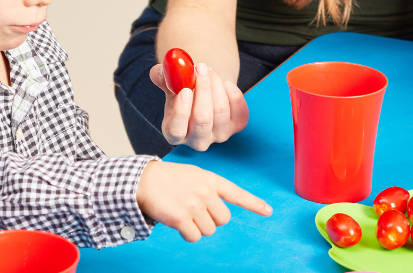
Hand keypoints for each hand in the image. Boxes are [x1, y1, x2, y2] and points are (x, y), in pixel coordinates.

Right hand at [136, 161, 271, 241]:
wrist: (143, 179)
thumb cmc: (168, 179)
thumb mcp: (194, 176)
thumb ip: (209, 189)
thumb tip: (218, 211)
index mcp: (211, 180)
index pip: (237, 194)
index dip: (254, 204)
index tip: (268, 211)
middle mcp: (206, 192)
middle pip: (224, 220)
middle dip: (212, 220)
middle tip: (196, 213)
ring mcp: (194, 205)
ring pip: (209, 230)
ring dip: (198, 228)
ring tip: (184, 214)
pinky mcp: (181, 218)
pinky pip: (194, 237)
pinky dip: (187, 234)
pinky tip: (178, 223)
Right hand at [149, 61, 248, 149]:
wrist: (206, 94)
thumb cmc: (185, 92)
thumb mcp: (170, 85)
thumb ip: (163, 77)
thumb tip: (164, 69)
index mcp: (174, 133)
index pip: (176, 130)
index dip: (181, 111)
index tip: (185, 90)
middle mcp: (197, 140)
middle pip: (202, 119)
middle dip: (203, 89)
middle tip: (201, 68)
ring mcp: (219, 136)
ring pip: (220, 110)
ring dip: (216, 85)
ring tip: (210, 71)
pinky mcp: (237, 127)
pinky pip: (239, 108)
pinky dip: (232, 91)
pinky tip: (224, 83)